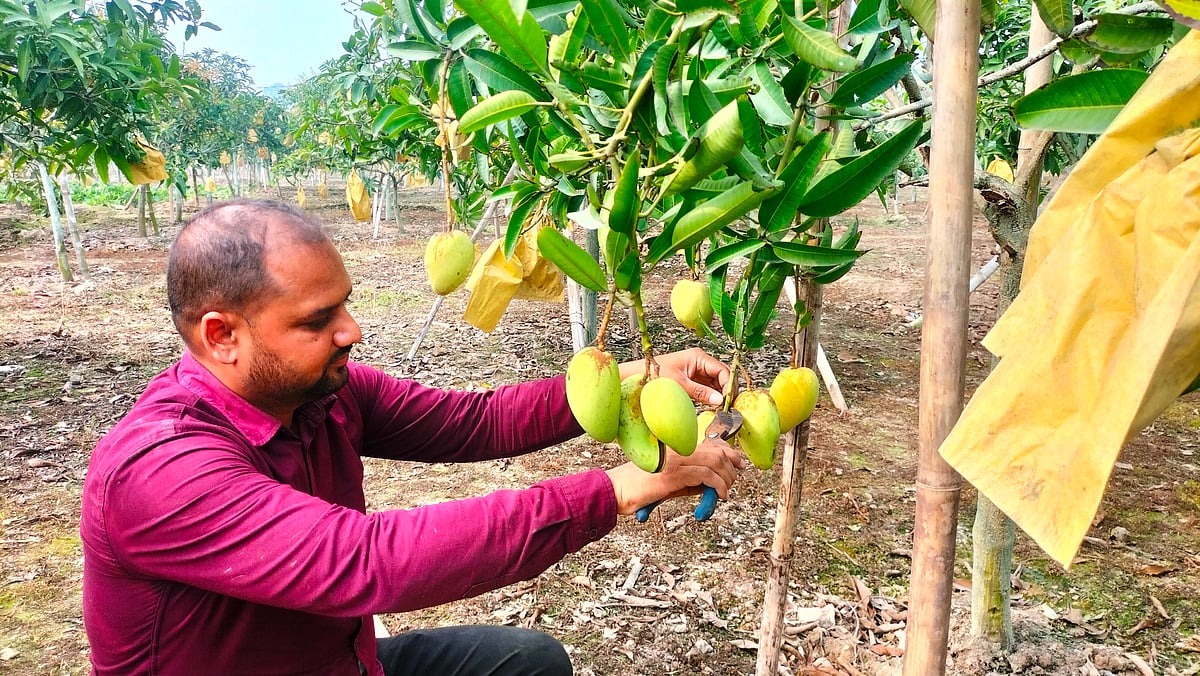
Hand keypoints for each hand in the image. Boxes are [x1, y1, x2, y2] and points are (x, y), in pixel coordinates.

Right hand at [605, 439, 745, 515]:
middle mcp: (677, 448)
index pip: (710, 443)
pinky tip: (720, 495)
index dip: (730, 452)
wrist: (616, 490)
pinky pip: (706, 476)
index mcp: (675, 446)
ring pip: (715, 463)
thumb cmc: (640, 487)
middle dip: (733, 466)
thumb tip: (714, 484)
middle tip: (736, 479)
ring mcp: (675, 459)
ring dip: (727, 479)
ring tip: (726, 491)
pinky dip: (719, 486)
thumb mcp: (670, 481)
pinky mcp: (674, 473)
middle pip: (717, 451)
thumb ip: (691, 479)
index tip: (740, 462)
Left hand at [619, 347, 731, 406]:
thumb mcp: (679, 385)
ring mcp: (696, 373)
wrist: (635, 377)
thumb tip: (719, 400)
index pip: (723, 370)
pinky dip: (711, 398)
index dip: (728, 385)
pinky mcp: (692, 382)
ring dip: (719, 396)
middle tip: (727, 407)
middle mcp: (700, 363)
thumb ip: (700, 392)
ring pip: (716, 385)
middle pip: (722, 377)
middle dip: (726, 391)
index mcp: (698, 357)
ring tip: (721, 409)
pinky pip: (707, 390)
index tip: (728, 400)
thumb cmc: (654, 376)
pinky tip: (713, 407)